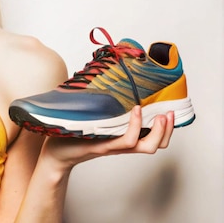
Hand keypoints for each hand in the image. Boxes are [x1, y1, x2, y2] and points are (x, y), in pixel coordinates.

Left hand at [40, 106, 174, 170]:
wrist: (55, 151)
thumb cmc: (72, 132)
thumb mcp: (92, 114)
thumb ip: (102, 101)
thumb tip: (106, 73)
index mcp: (123, 136)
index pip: (153, 136)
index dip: (167, 127)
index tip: (171, 109)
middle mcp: (122, 143)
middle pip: (157, 144)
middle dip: (169, 130)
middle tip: (171, 113)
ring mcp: (114, 146)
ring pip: (147, 145)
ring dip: (159, 131)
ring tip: (161, 115)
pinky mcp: (103, 146)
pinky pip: (126, 141)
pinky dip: (135, 127)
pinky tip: (136, 111)